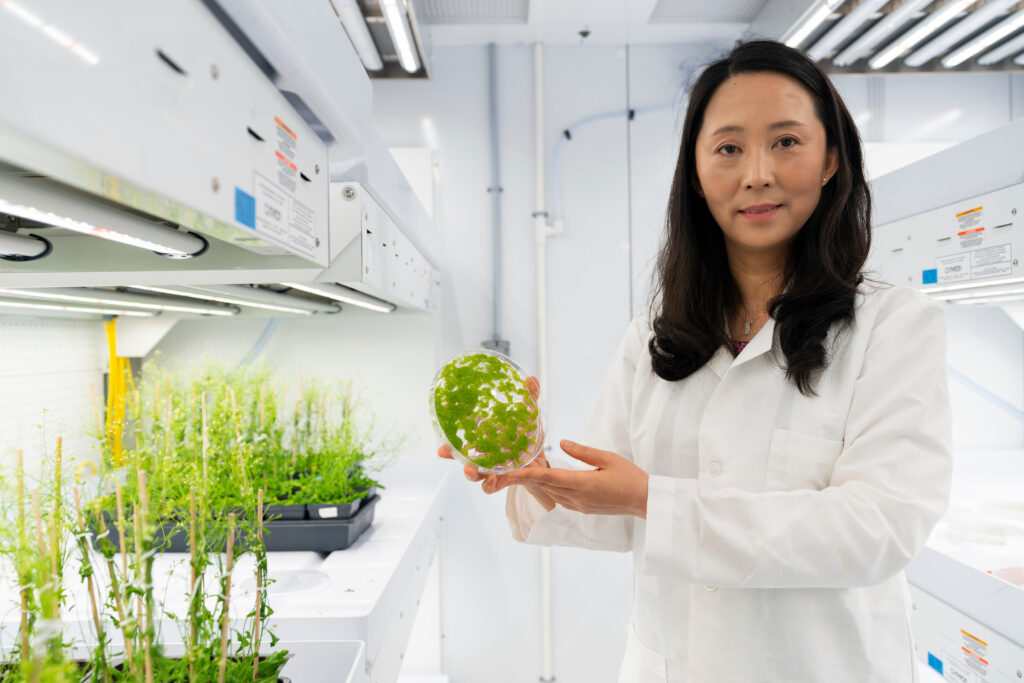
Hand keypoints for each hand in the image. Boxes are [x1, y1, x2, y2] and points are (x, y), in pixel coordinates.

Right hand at [437, 376, 555, 510]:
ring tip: (468, 470)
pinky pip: (494, 485)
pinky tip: (493, 480)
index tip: (443, 413)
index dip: (450, 425)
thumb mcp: (530, 416)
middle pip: (461, 455)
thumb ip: (530, 398)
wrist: (543, 461)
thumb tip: (531, 379)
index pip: (464, 431)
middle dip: (450, 454)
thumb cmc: (529, 438)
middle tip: (442, 450)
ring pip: (475, 473)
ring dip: (469, 472)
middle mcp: (484, 454)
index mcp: (485, 437)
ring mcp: (493, 468)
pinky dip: (492, 484)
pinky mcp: (505, 480)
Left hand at [499, 439, 648, 518]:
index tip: (511, 473)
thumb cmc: (630, 477)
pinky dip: (552, 489)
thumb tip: (562, 443)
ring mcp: (580, 506)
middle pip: (547, 486)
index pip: (549, 478)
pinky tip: (549, 480)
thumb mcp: (607, 458)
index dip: (528, 475)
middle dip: (530, 476)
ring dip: (541, 483)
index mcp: (583, 485)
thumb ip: (582, 452)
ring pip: (552, 493)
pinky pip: (561, 499)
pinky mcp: (583, 509)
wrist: (644, 500)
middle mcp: (578, 498)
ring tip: (529, 469)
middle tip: (516, 464)